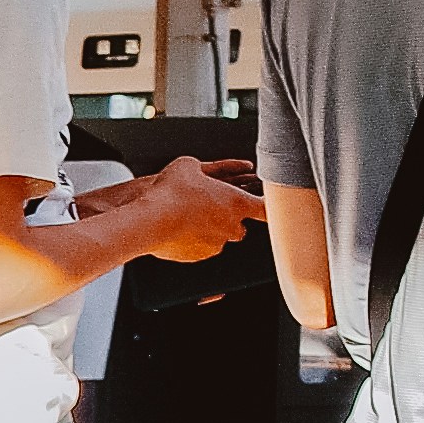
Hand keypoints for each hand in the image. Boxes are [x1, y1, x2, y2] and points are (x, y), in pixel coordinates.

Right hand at [83, 154, 263, 263]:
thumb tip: (199, 170)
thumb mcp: (187, 165)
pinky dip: (192, 242)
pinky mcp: (197, 256)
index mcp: (237, 203)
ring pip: (219, 238)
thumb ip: (203, 169)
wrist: (148, 221)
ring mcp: (215, 244)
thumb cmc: (169, 194)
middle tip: (210, 209)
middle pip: (241, 226)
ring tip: (187, 219)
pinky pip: (200, 249)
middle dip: (228, 219)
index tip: (275, 209)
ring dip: (209, 230)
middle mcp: (231, 226)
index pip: (268, 209)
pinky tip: (177, 230)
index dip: (272, 208)